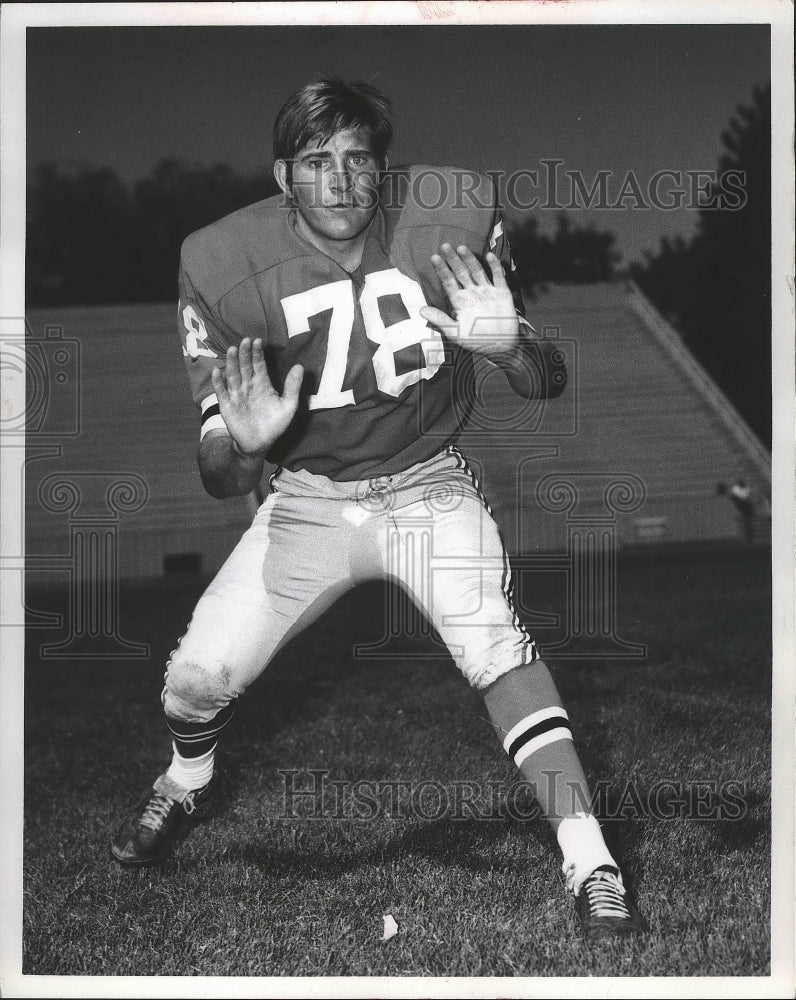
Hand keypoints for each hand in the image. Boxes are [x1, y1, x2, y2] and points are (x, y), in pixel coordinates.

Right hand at [210, 338, 302, 456]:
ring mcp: (236, 394)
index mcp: (262, 383)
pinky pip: (222, 391)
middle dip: (245, 353)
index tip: (258, 341)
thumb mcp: (288, 406)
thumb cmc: (275, 424)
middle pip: (245, 366)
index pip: (259, 364)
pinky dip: (218, 382)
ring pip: (232, 375)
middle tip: (245, 340)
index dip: (258, 353)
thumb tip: (300, 366)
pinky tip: (217, 371)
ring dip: (231, 362)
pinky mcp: (227, 405)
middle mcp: (248, 385)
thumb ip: (293, 387)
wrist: (260, 443)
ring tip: (232, 349)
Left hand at [419, 244, 518, 354]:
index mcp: (460, 302)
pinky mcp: (502, 293)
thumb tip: (420, 310)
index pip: (448, 282)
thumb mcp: (455, 333)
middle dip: (453, 260)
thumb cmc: (476, 341)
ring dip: (470, 260)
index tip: (434, 258)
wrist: (501, 347)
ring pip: (477, 271)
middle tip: (444, 246)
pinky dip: (495, 267)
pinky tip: (490, 256)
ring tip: (461, 248)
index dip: (442, 270)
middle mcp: (472, 293)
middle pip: (461, 273)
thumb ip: (440, 320)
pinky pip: (498, 277)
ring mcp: (487, 292)